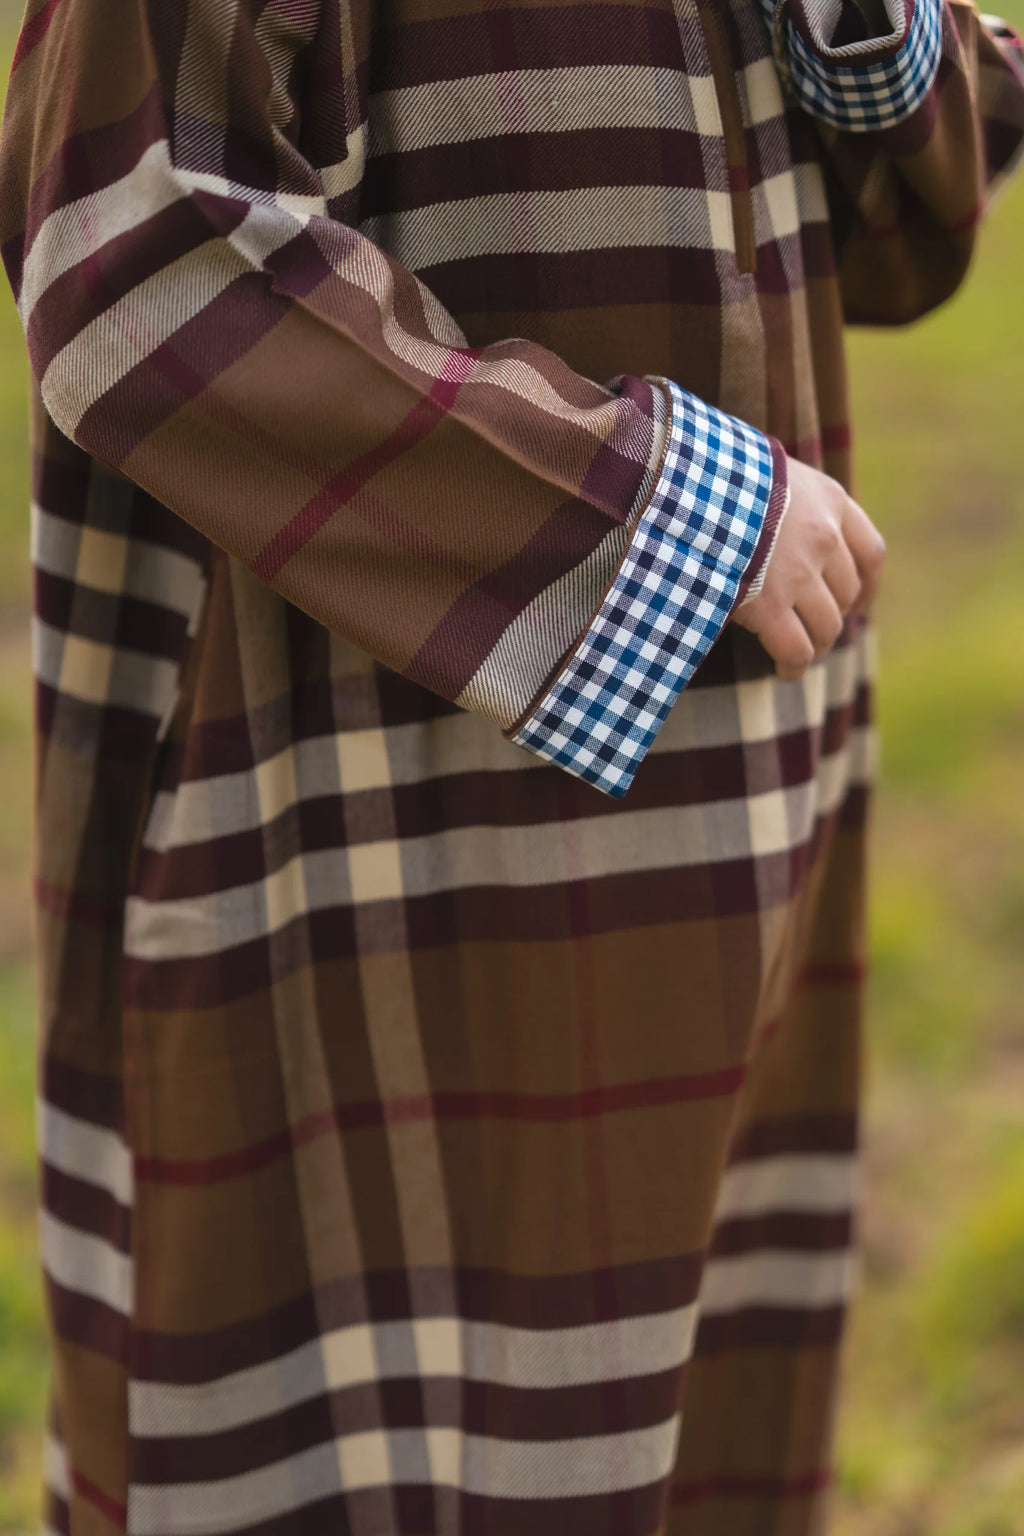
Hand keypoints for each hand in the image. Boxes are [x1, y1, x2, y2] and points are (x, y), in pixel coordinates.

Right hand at [733, 458, 885, 681]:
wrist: (684, 483)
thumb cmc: (714, 477)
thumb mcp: (766, 475)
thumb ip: (788, 502)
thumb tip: (779, 530)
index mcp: (829, 501)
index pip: (870, 552)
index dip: (867, 585)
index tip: (858, 602)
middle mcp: (824, 537)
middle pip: (847, 593)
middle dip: (833, 617)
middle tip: (814, 631)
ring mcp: (799, 572)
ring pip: (827, 626)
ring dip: (817, 646)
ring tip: (800, 655)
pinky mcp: (768, 604)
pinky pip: (796, 649)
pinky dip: (794, 667)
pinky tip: (784, 671)